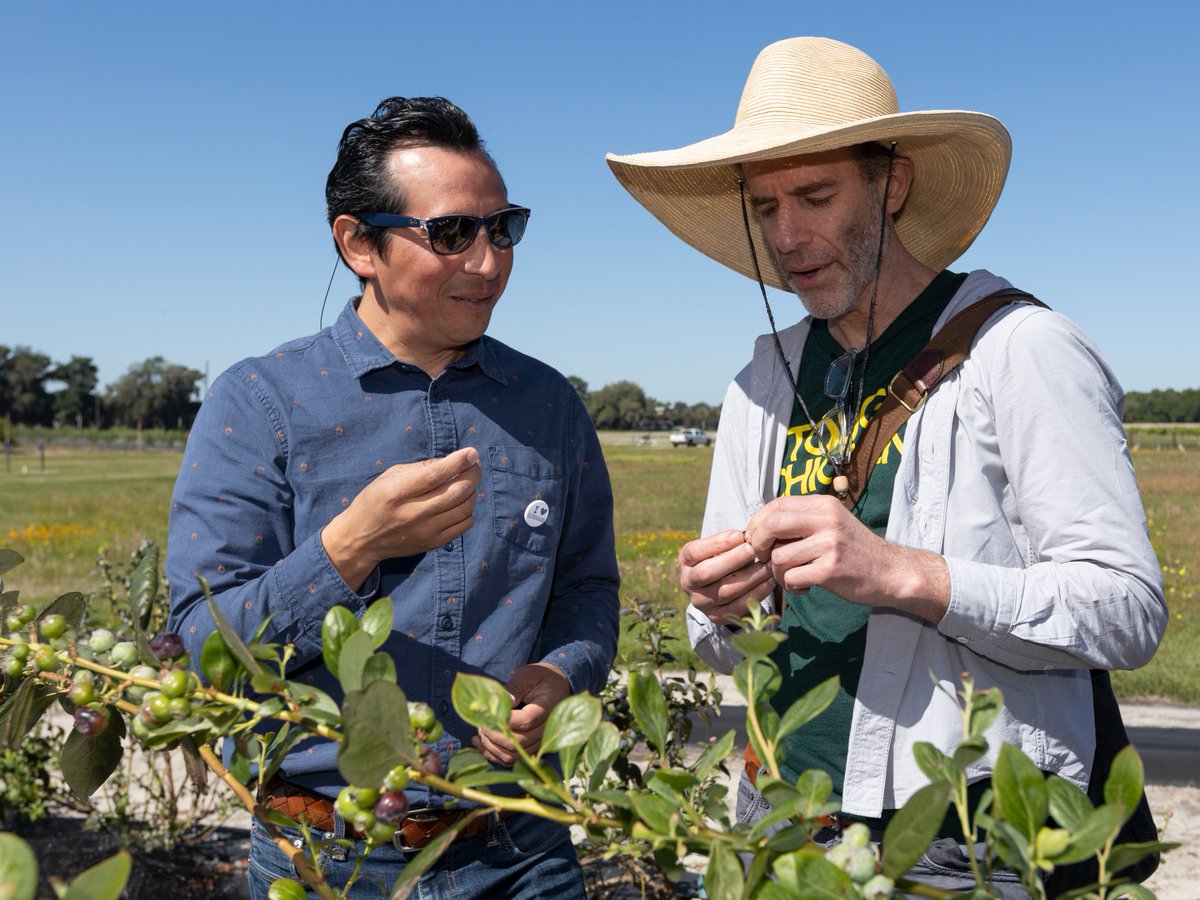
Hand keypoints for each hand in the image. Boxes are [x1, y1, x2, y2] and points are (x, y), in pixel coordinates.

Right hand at [321, 447, 481, 590]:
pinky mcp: (433, 543)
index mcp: (397, 492)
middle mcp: (413, 513)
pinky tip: (460, 502)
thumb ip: (421, 468)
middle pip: (456, 491)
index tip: (472, 453)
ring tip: (467, 483)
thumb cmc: (376, 500)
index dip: (458, 462)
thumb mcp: (390, 476)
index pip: (435, 475)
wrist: (362, 539)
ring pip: (465, 508)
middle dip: (473, 474)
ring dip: (472, 491)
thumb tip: (453, 461)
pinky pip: (464, 524)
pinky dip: (468, 510)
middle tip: (474, 465)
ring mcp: (425, 531)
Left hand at [472, 663, 570, 766]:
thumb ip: (515, 687)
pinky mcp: (530, 748)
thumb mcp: (527, 675)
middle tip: (481, 721)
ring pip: (512, 755)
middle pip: (518, 742)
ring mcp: (539, 742)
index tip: (489, 710)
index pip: (526, 721)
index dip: (504, 719)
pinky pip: (510, 759)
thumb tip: (500, 700)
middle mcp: (546, 730)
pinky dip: (492, 754)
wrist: (554, 687)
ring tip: (480, 729)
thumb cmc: (538, 678)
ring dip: (491, 746)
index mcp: (548, 708)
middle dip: (493, 734)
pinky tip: (479, 741)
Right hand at [678, 529, 775, 624]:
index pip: (694, 552)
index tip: (739, 535)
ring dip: (750, 577)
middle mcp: (688, 583)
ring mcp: (701, 602)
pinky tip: (770, 581)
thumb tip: (747, 536)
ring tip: (768, 565)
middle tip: (754, 549)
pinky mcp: (716, 616)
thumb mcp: (719, 546)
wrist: (720, 584)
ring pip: (725, 591)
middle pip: (706, 573)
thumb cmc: (723, 556)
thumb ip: (730, 540)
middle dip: (733, 560)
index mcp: (685, 562)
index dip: (716, 543)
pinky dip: (757, 593)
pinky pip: (738, 607)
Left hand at [745, 495, 949, 622]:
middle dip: (759, 544)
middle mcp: (827, 520)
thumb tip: (761, 525)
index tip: (757, 539)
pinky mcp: (831, 570)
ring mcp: (830, 545)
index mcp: (824, 504)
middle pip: (772, 525)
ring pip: (779, 557)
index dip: (758, 522)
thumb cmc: (855, 549)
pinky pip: (792, 577)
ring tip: (791, 577)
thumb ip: (802, 519)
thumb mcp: (832, 522)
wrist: (892, 572)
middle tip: (764, 557)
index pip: (777, 505)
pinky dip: (791, 586)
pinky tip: (804, 587)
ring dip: (777, 572)